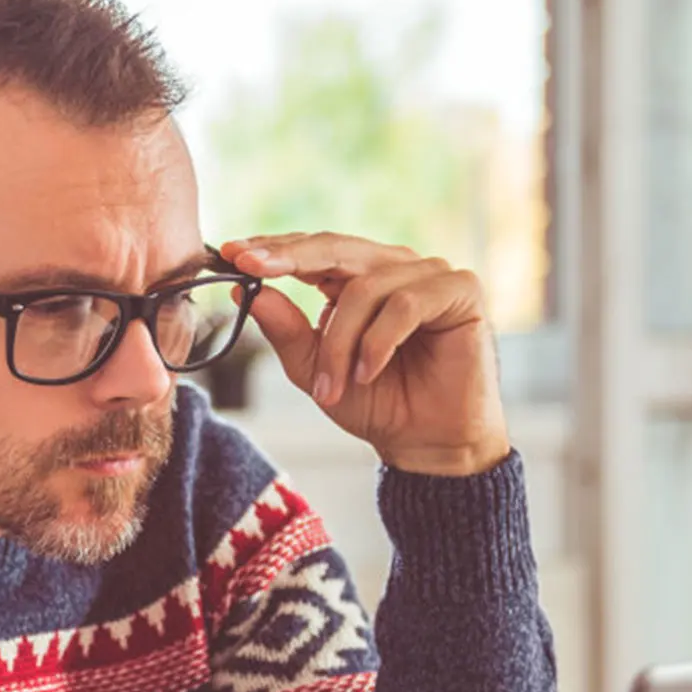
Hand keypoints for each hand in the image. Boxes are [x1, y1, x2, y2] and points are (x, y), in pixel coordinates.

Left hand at [217, 232, 511, 475]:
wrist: (424, 443)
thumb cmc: (375, 403)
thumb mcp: (314, 369)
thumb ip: (285, 329)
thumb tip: (245, 289)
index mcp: (356, 279)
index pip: (311, 250)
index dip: (272, 248)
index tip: (230, 252)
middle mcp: (392, 268)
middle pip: (334, 248)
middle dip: (288, 258)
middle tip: (250, 266)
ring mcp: (428, 275)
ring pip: (364, 288)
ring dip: (339, 342)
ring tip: (330, 388)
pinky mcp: (460, 290)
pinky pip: (405, 304)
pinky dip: (377, 342)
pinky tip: (368, 373)